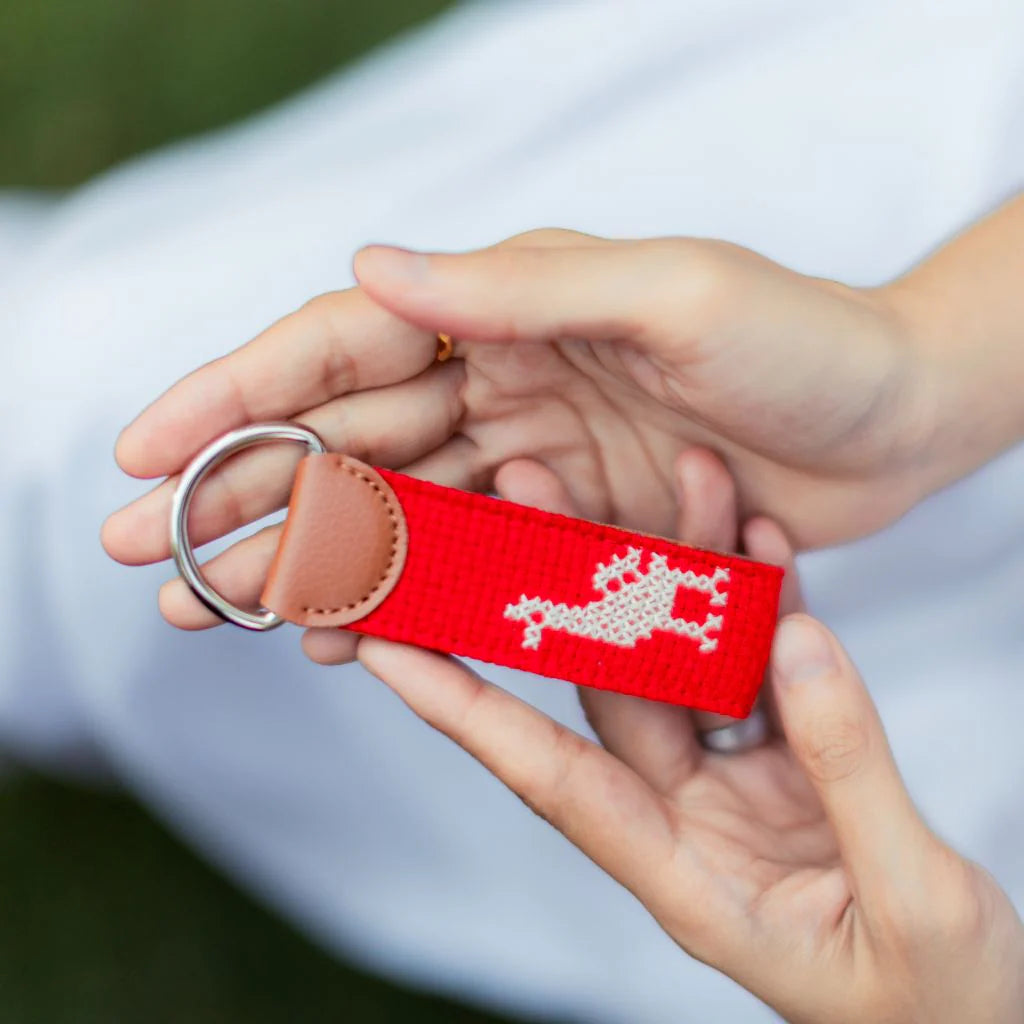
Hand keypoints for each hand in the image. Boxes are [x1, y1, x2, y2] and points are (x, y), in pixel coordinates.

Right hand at [102, 229, 941, 628]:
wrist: (894, 420)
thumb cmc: (803, 341)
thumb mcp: (668, 295)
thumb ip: (518, 291)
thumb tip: (366, 269)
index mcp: (508, 311)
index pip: (342, 349)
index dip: (236, 398)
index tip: (146, 451)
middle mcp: (503, 381)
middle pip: (345, 446)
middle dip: (242, 499)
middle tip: (146, 561)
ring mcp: (532, 461)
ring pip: (391, 517)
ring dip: (305, 563)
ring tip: (220, 613)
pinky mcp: (572, 528)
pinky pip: (465, 568)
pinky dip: (401, 600)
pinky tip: (340, 634)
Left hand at [351, 450, 1023, 1023]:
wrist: (978, 1021)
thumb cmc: (936, 998)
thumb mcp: (911, 901)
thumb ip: (848, 769)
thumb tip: (793, 641)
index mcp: (679, 873)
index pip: (549, 778)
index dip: (464, 712)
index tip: (386, 650)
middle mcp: (685, 814)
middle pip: (605, 683)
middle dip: (563, 584)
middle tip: (520, 491)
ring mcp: (735, 780)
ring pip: (684, 655)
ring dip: (683, 566)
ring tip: (689, 479)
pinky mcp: (787, 756)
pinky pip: (762, 662)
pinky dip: (764, 600)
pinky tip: (762, 540)